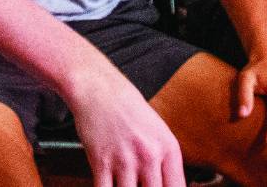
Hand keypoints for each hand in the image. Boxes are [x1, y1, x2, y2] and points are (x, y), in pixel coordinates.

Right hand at [64, 65, 188, 186]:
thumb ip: (164, 160)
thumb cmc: (127, 108)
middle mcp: (149, 155)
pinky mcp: (101, 161)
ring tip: (125, 185)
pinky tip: (108, 186)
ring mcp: (125, 159)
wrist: (98, 89)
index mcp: (168, 147)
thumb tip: (167, 185)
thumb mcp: (157, 131)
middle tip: (139, 185)